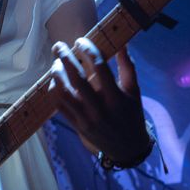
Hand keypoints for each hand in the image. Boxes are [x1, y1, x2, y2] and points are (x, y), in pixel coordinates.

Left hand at [49, 38, 150, 164]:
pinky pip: (59, 105)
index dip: (88, 50)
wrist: (127, 148)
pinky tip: (55, 80)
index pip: (100, 68)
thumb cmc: (132, 114)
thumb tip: (122, 44)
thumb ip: (128, 67)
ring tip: (56, 62)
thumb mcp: (134, 92)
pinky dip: (54, 90)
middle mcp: (100, 109)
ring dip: (57, 74)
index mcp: (116, 98)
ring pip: (63, 93)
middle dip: (65, 58)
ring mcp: (86, 119)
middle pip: (77, 79)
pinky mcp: (76, 126)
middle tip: (58, 45)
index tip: (80, 40)